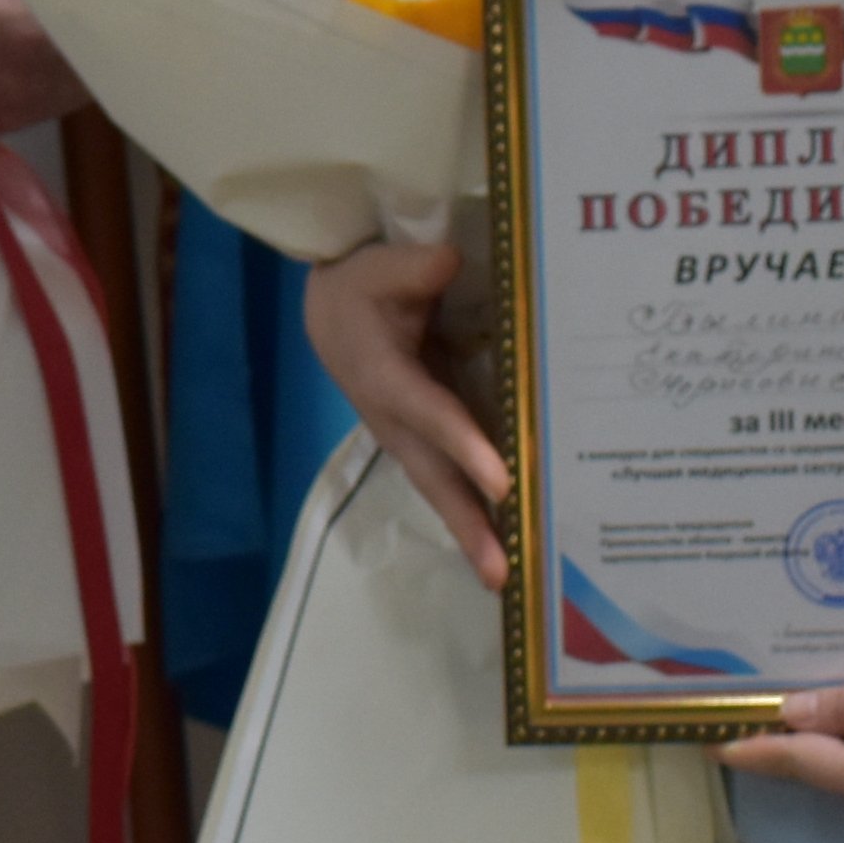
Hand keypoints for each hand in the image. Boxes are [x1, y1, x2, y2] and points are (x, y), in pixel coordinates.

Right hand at [305, 235, 509, 586]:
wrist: (331, 314)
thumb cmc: (360, 286)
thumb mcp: (378, 266)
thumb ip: (412, 268)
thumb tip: (448, 263)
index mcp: (384, 377)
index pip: (428, 413)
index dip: (463, 445)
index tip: (501, 481)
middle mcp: (394, 420)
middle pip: (434, 476)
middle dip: (468, 523)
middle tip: (501, 572)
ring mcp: (408, 438)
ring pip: (441, 489)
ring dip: (473, 534)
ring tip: (510, 579)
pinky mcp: (423, 443)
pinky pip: (451, 483)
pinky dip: (477, 515)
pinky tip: (512, 543)